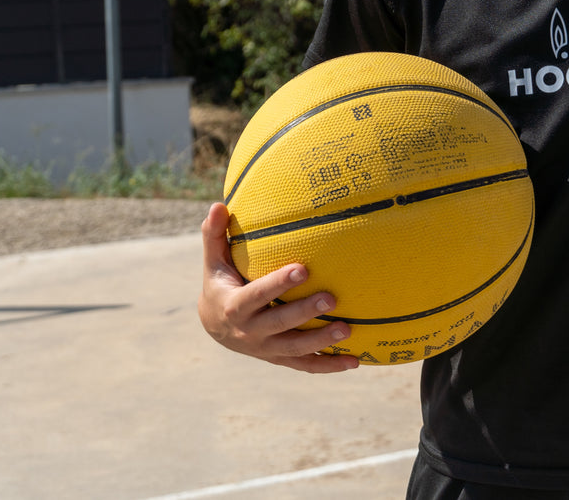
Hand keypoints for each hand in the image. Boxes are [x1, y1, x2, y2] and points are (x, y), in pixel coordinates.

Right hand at [198, 202, 359, 372]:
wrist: (215, 326)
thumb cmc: (220, 283)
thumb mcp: (214, 262)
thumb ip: (215, 235)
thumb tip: (219, 204)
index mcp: (235, 306)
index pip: (258, 294)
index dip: (279, 283)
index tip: (302, 268)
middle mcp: (250, 332)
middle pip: (281, 323)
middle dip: (305, 312)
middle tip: (331, 299)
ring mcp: (266, 348)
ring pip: (296, 348)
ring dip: (322, 341)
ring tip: (348, 329)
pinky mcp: (279, 358)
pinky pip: (305, 365)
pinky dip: (329, 365)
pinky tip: (354, 361)